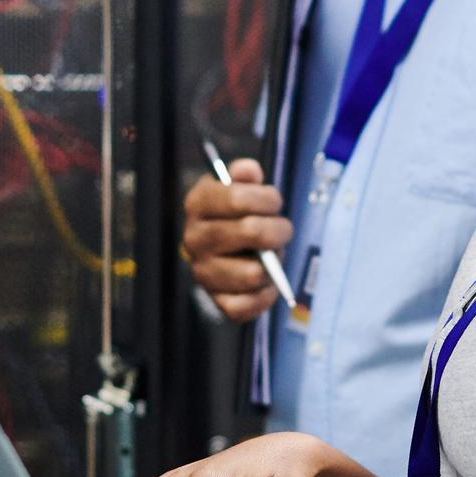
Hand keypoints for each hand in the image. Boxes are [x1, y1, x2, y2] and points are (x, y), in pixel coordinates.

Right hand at [182, 158, 292, 321]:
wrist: (222, 251)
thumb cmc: (235, 214)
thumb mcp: (237, 186)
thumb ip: (244, 174)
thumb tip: (249, 171)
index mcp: (197, 204)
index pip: (238, 198)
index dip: (267, 199)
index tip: (275, 203)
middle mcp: (194, 239)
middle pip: (252, 232)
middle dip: (278, 230)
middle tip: (281, 230)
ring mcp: (203, 272)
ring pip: (254, 273)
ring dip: (273, 264)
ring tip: (271, 255)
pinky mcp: (216, 301)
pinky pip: (248, 305)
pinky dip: (266, 295)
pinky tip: (267, 282)